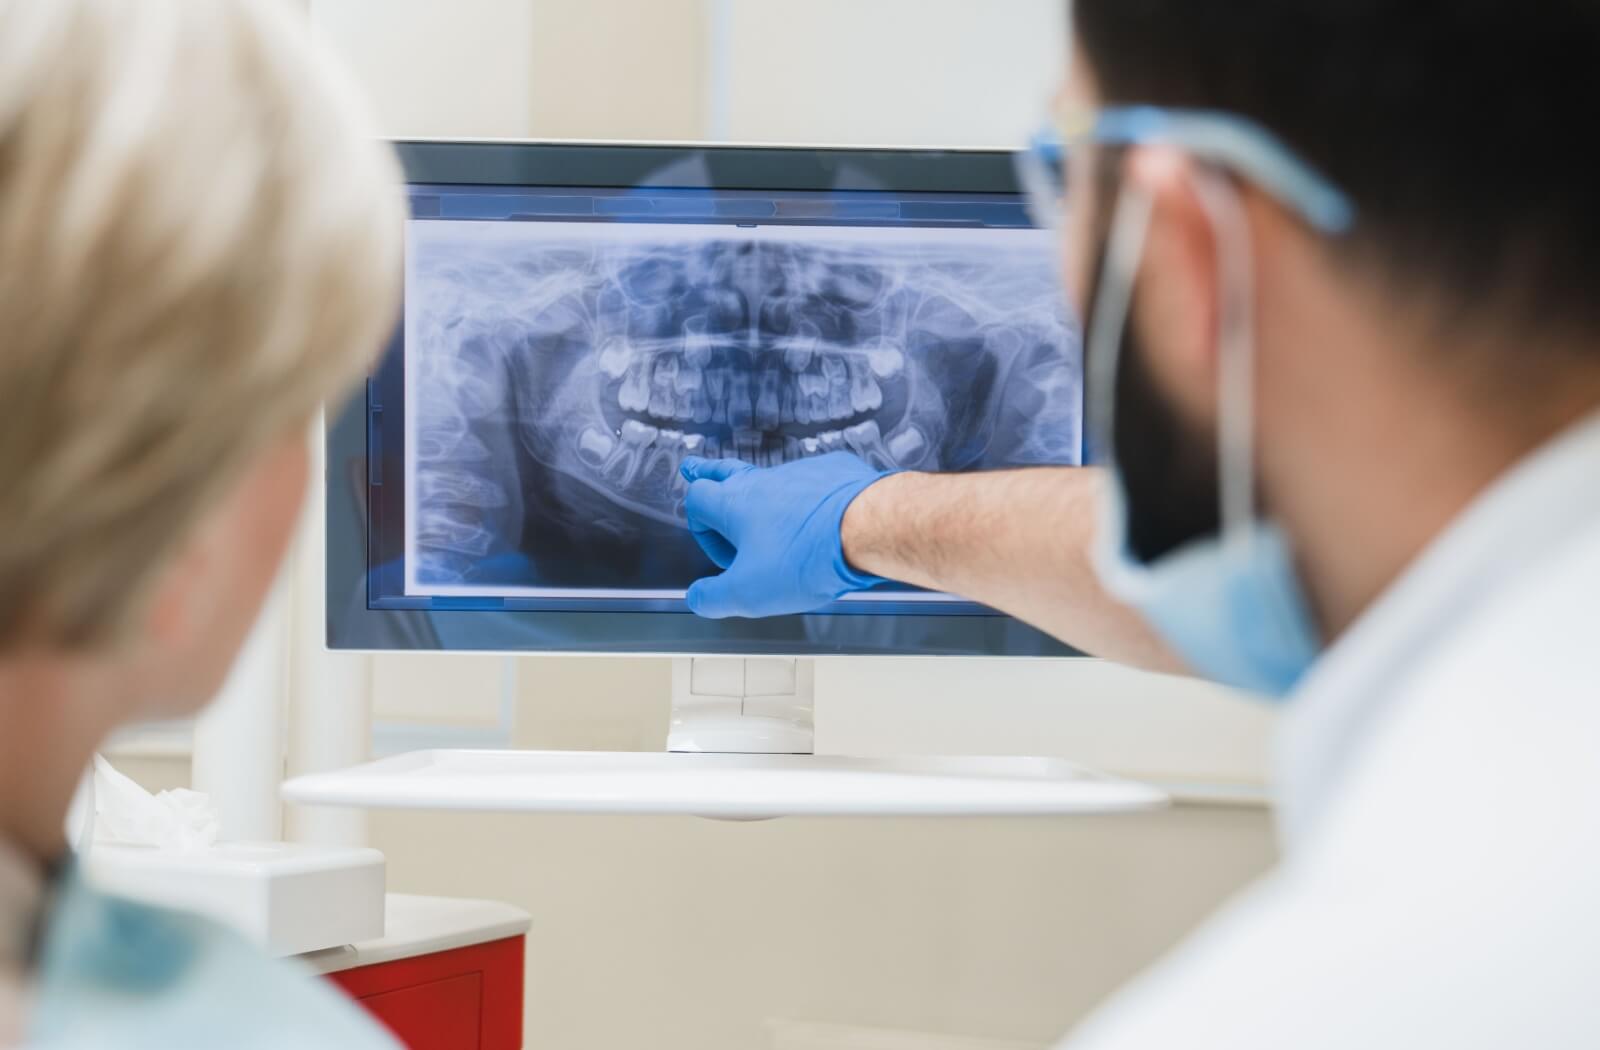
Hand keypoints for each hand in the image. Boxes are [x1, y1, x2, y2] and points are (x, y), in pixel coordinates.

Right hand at [679, 452, 889, 617]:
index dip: (701, 528)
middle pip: (726, 471)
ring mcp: (801, 474)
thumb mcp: (749, 593)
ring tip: (765, 508)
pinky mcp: (834, 473)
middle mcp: (764, 482)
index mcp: (735, 505)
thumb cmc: (808, 559)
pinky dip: (809, 499)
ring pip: (772, 479)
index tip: (725, 558)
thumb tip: (696, 599)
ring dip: (764, 495)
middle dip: (708, 473)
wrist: (869, 528)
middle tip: (695, 469)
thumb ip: (714, 598)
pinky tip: (820, 518)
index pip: (698, 500)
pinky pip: (813, 482)